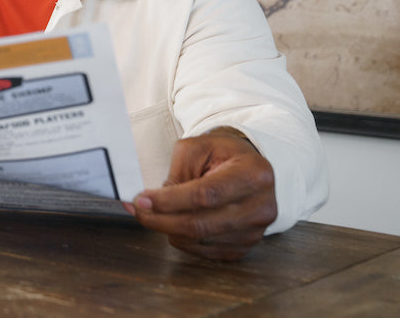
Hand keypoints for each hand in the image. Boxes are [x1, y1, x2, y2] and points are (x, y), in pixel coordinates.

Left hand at [125, 127, 277, 260]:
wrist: (246, 167)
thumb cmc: (220, 154)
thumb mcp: (197, 149)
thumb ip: (176, 174)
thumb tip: (148, 203)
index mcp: (253, 174)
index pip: (206, 194)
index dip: (170, 201)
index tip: (142, 200)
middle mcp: (261, 206)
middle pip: (201, 224)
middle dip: (161, 219)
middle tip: (138, 209)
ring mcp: (256, 230)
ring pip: (200, 240)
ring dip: (168, 229)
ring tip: (154, 212)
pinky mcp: (245, 246)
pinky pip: (205, 251)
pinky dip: (182, 239)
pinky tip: (173, 222)